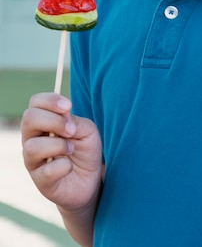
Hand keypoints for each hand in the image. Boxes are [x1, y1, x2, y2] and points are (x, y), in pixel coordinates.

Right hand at [21, 93, 102, 211]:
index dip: (50, 100)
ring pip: (32, 147)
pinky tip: (69, 166)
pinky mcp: (40, 181)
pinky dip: (63, 166)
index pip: (35, 102)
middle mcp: (33, 139)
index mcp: (43, 122)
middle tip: (72, 131)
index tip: (69, 106)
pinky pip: (46, 171)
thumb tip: (62, 115)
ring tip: (71, 149)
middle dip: (54, 121)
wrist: (91, 180)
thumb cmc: (85, 150)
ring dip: (58, 145)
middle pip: (28, 119)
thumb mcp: (87, 130)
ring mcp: (33, 161)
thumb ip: (74, 120)